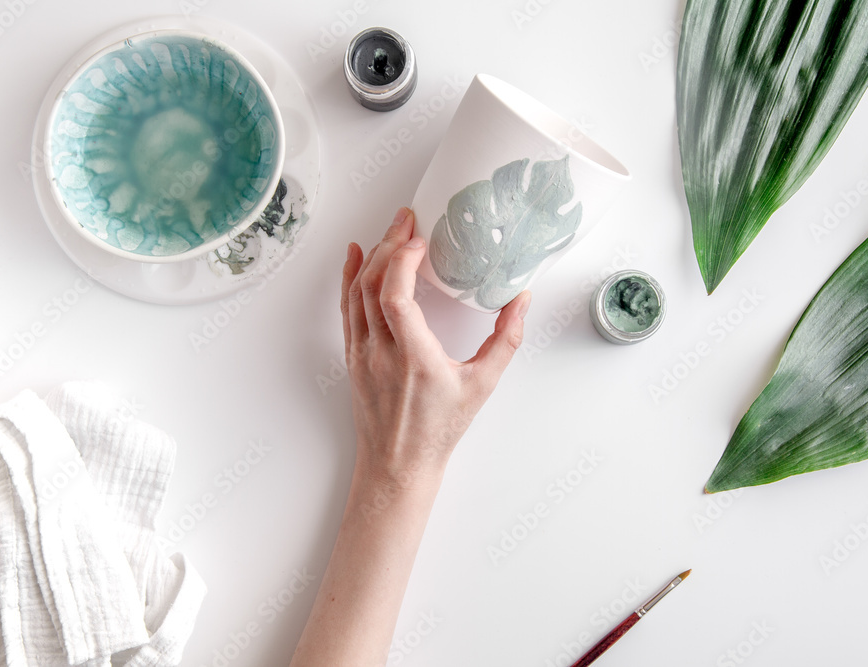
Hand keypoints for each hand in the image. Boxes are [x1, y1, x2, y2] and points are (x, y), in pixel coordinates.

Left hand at [341, 207, 529, 489]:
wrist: (398, 464)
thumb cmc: (439, 429)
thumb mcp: (482, 386)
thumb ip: (506, 340)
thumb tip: (521, 300)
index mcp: (413, 358)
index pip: (394, 297)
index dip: (401, 261)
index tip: (420, 240)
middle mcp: (381, 353)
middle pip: (372, 284)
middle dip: (388, 244)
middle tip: (407, 219)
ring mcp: (361, 353)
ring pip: (356, 293)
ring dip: (371, 256)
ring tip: (391, 230)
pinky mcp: (353, 356)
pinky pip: (346, 308)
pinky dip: (349, 277)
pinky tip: (355, 255)